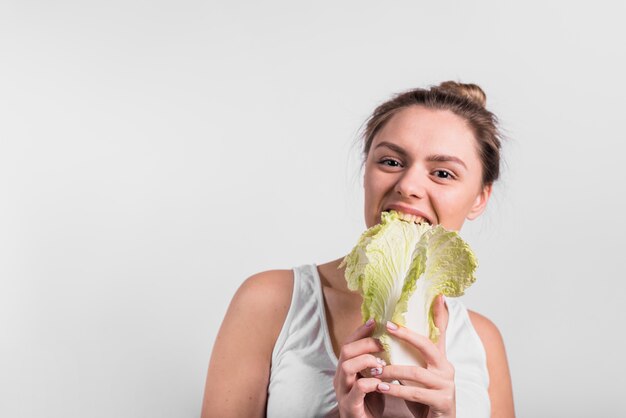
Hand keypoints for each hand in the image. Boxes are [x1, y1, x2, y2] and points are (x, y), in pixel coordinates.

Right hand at [333, 319, 386, 417]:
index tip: (374, 321)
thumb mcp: (373, 378)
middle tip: (383, 344)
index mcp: (346, 369)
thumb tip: (392, 342)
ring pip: (347, 366)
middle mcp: (340, 378)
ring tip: (382, 364)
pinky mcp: (350, 406)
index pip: (348, 343)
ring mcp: (343, 392)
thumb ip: (377, 362)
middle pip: (345, 351)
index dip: (360, 331)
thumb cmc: (371, 403)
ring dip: (366, 361)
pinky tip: (383, 384)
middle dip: (365, 343)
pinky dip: (371, 383)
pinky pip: (358, 389)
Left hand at [376, 296, 454, 417]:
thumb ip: (415, 352)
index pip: (437, 332)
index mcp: (441, 358)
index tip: (431, 298)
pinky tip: (380, 387)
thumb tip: (402, 328)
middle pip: (427, 346)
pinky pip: (415, 394)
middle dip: (407, 336)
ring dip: (393, 370)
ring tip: (374, 370)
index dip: (436, 315)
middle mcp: (447, 369)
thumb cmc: (426, 394)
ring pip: (416, 373)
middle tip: (387, 328)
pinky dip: (396, 390)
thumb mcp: (421, 370)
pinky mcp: (442, 402)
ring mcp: (446, 386)